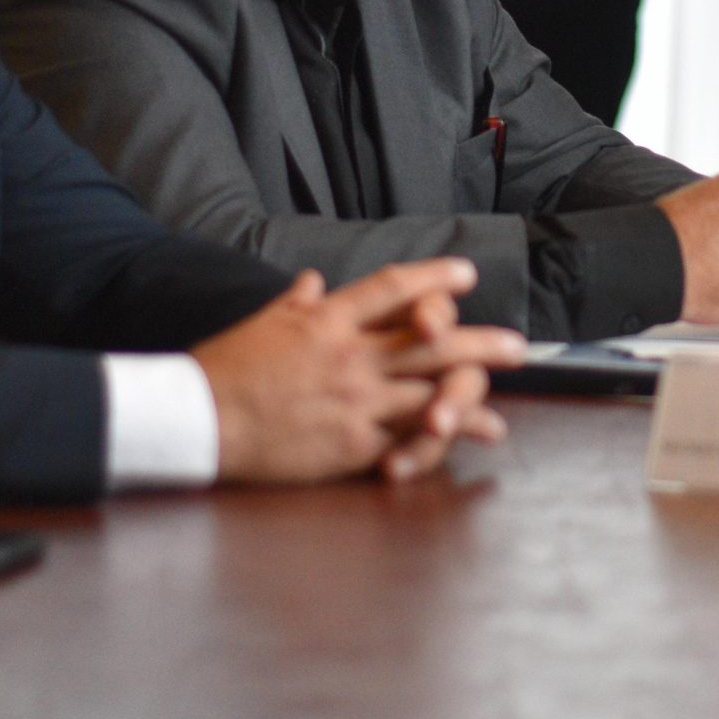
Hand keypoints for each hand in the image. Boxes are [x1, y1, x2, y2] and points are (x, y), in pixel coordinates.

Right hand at [191, 258, 525, 484]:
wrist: (201, 418)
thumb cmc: (226, 367)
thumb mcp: (263, 322)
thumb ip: (297, 302)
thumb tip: (314, 281)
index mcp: (329, 319)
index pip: (392, 287)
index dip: (434, 278)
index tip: (466, 275)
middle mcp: (351, 354)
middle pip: (430, 341)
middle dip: (479, 342)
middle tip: (517, 347)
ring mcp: (355, 400)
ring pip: (429, 392)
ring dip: (472, 396)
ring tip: (503, 402)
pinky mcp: (352, 443)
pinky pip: (406, 439)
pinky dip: (440, 439)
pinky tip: (464, 441)